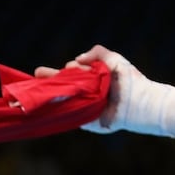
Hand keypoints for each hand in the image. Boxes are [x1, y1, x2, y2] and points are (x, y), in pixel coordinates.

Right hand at [36, 44, 174, 137]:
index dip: (55, 73)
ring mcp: (87, 107)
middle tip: (33, 77)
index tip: (41, 71)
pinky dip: (60, 112)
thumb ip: (97, 53)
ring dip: (49, 98)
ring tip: (32, 93)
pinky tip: (45, 109)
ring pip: (64, 101)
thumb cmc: (131, 80)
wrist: (142, 102)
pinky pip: (72, 116)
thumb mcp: (114, 60)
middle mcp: (87, 93)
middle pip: (62, 88)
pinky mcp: (90, 121)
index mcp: (92, 79)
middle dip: (47, 83)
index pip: (69, 75)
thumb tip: (77, 60)